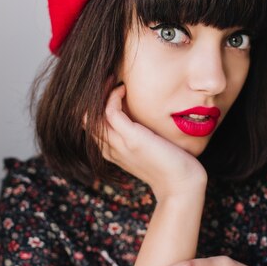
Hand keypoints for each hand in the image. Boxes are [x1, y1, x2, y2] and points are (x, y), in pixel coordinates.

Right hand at [84, 79, 206, 198]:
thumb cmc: (171, 168)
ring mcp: (119, 144)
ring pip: (91, 116)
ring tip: (112, 80)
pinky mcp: (131, 139)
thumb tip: (143, 117)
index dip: (94, 108)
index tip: (108, 91)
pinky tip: (123, 89)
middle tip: (107, 80)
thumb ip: (140, 137)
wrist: (181, 186)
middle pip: (85, 121)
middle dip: (92, 98)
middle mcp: (111, 149)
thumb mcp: (149, 150)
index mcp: (113, 153)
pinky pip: (110, 111)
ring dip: (100, 93)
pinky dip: (113, 96)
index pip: (90, 128)